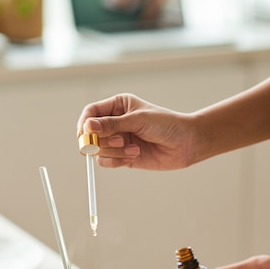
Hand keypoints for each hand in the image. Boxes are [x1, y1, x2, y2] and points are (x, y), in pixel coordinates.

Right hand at [77, 93, 194, 170]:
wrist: (184, 143)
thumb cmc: (165, 124)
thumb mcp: (137, 120)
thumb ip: (112, 124)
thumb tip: (88, 126)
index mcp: (117, 106)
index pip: (90, 113)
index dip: (85, 124)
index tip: (86, 134)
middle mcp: (114, 123)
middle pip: (90, 134)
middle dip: (103, 140)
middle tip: (119, 140)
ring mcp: (117, 141)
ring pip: (98, 150)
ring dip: (115, 151)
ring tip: (134, 148)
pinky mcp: (121, 157)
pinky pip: (106, 162)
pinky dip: (117, 161)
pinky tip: (135, 155)